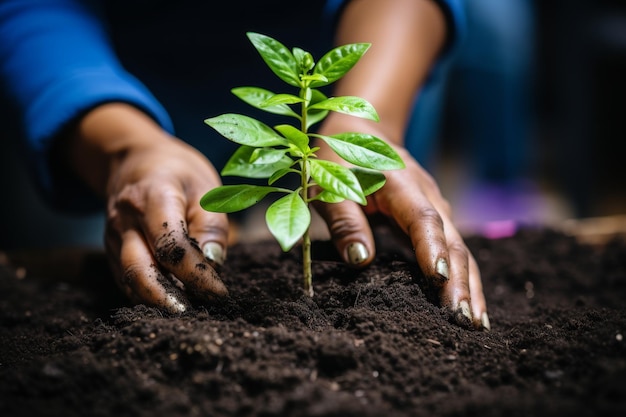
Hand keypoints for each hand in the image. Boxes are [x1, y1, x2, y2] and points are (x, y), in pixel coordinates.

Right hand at [104, 137, 229, 312]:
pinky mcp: (112, 251)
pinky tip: (172, 302)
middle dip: (166, 300)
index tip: (220, 292)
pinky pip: (127, 279)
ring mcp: (113, 237)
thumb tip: (213, 265)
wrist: (134, 160)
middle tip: (196, 316)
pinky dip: (148, 295)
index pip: (171, 246)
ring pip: (129, 280)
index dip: (197, 275)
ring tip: (188, 314)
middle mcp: (125, 220)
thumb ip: (212, 225)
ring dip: (156, 302)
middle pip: (139, 270)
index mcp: (151, 197)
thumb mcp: (205, 187)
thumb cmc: (177, 172)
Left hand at [313, 144, 488, 329]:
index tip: (440, 280)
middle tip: (463, 319)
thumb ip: (345, 220)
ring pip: (460, 248)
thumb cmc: (339, 159)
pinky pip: (454, 250)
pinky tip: (471, 306)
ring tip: (475, 323)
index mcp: (401, 183)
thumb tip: (361, 260)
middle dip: (460, 280)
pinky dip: (465, 279)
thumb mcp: (329, 185)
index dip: (432, 248)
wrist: (360, 130)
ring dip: (470, 285)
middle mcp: (427, 195)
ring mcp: (436, 207)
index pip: (423, 218)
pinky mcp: (435, 220)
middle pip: (452, 239)